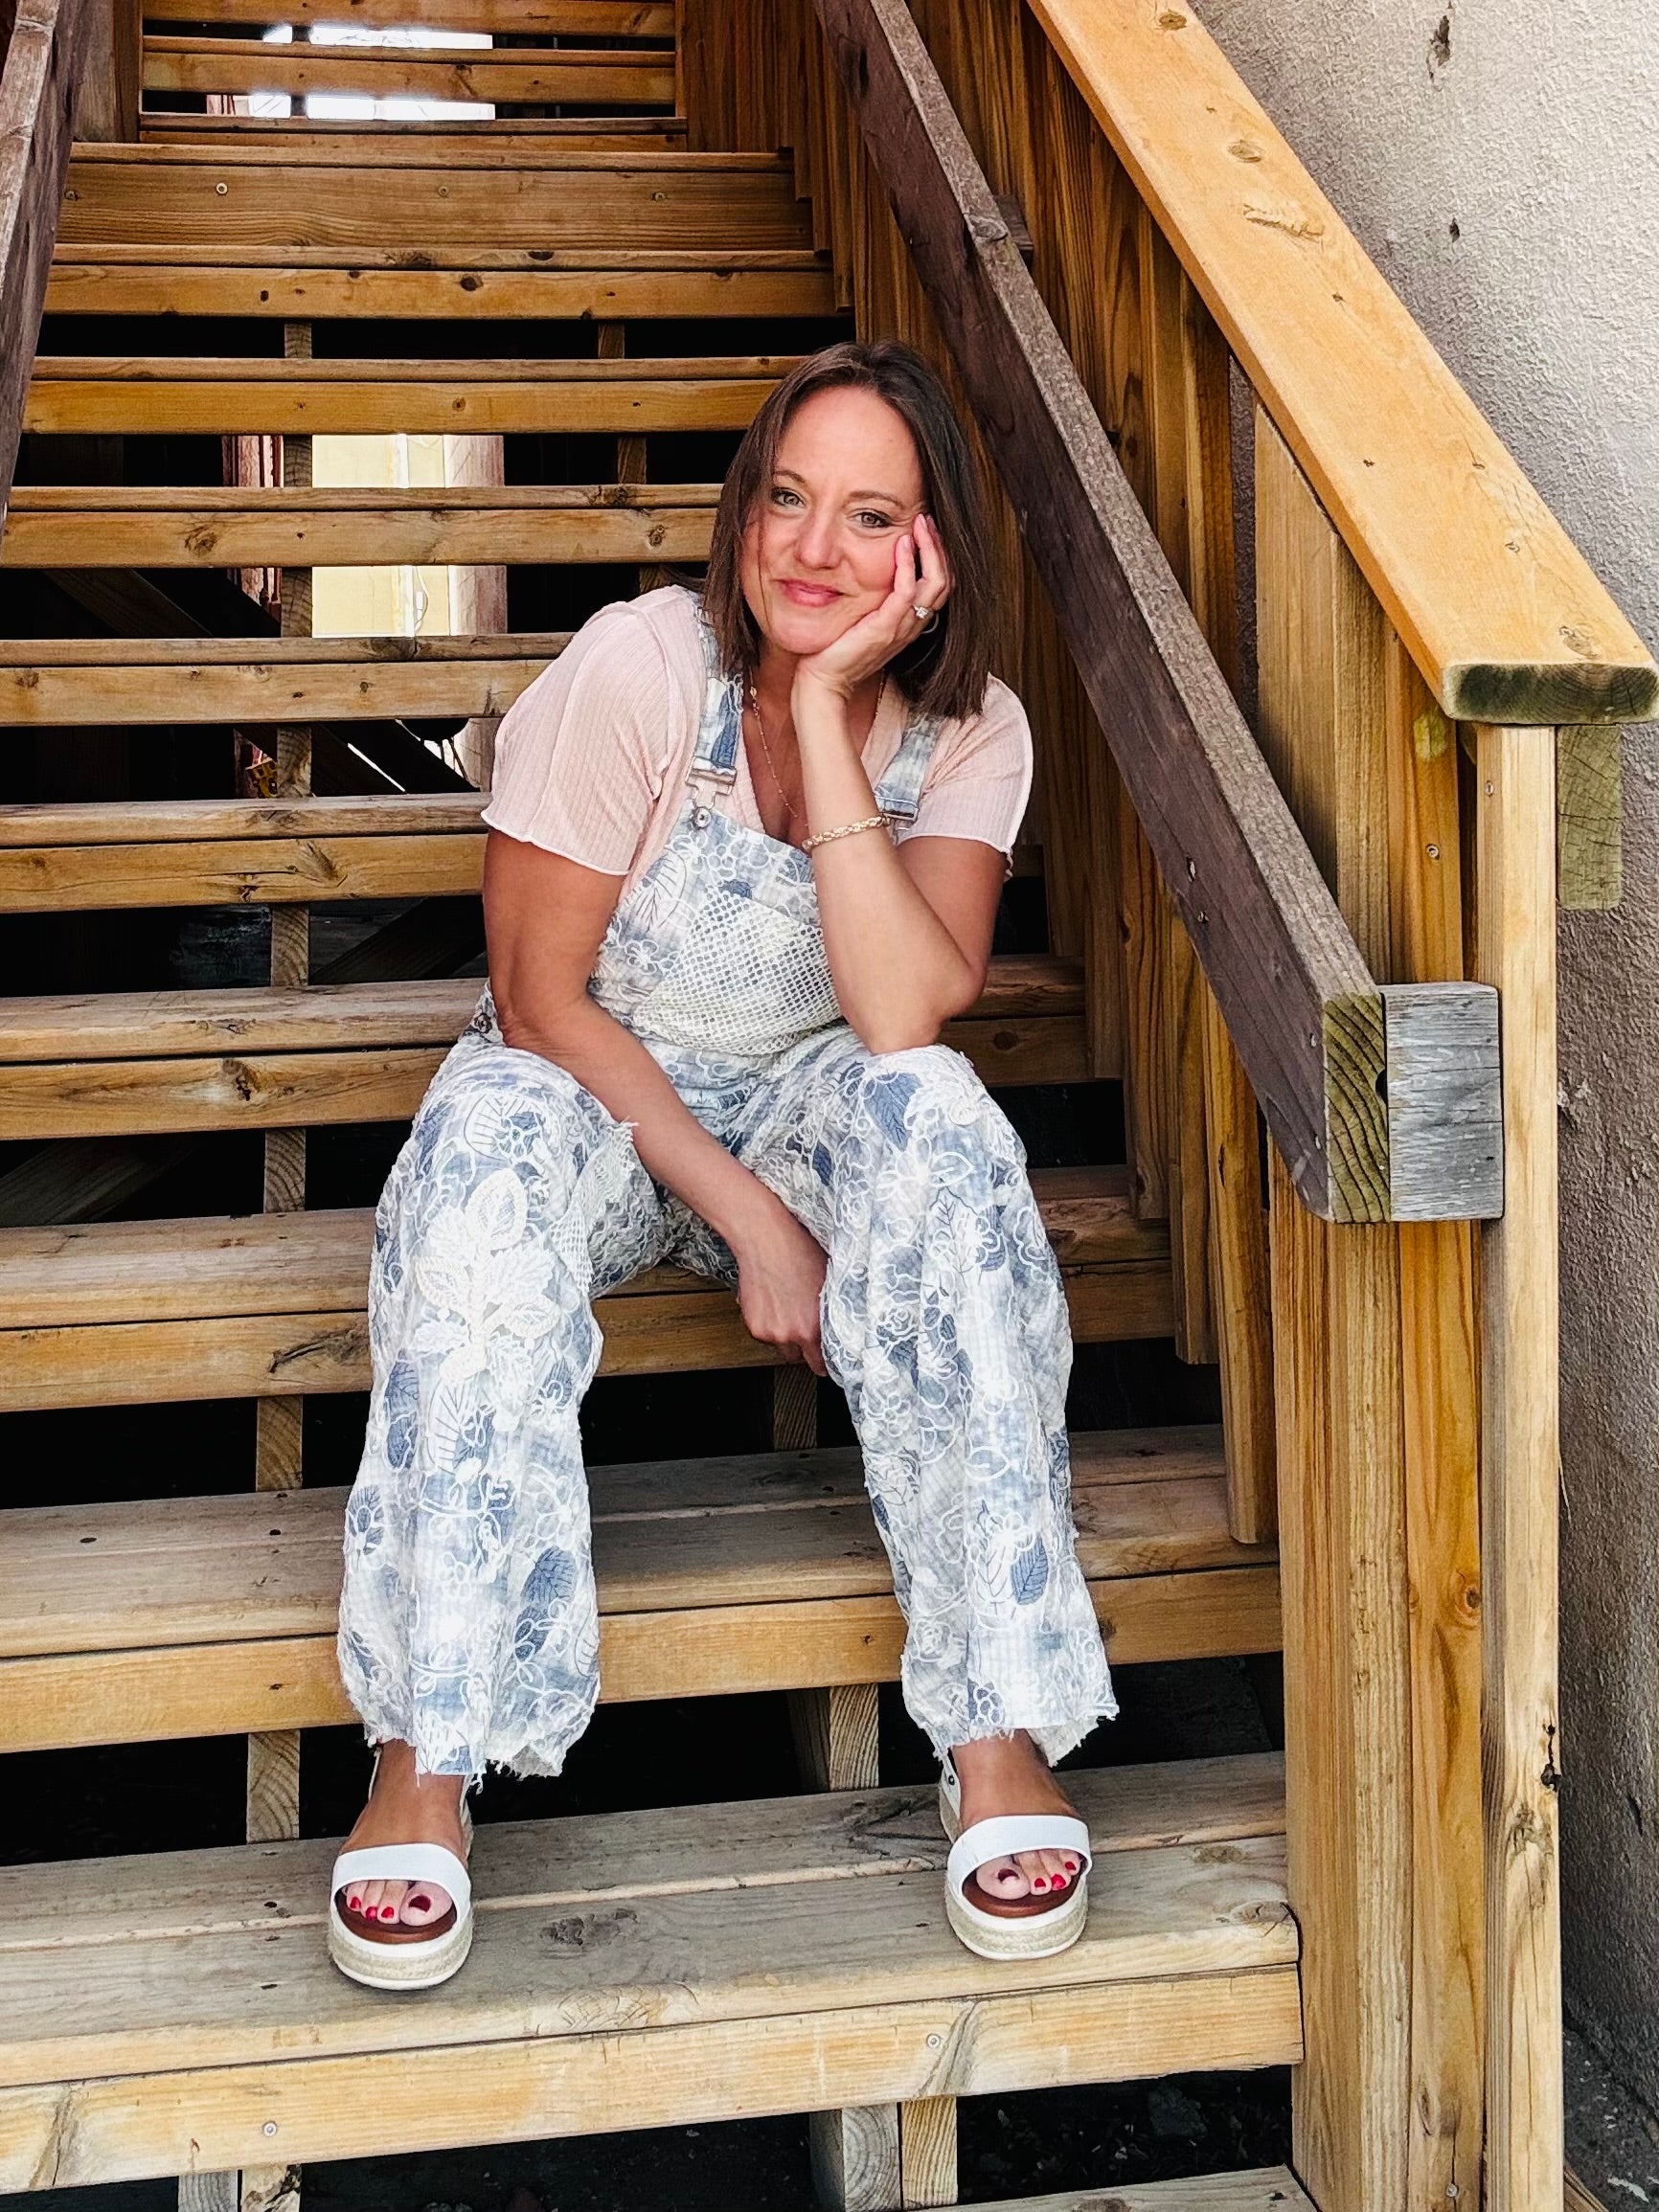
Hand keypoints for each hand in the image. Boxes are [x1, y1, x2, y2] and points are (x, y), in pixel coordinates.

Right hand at [728, 1191, 829, 1377]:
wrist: (765, 1238)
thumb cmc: (801, 1252)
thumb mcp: (829, 1284)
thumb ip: (832, 1313)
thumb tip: (842, 1327)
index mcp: (816, 1327)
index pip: (823, 1364)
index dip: (824, 1361)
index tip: (825, 1358)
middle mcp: (793, 1334)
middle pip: (800, 1360)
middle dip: (803, 1349)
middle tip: (804, 1327)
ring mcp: (771, 1332)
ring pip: (780, 1347)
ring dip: (784, 1335)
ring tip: (787, 1307)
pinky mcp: (753, 1326)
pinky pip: (763, 1335)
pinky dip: (766, 1324)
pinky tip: (772, 1301)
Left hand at [791, 512, 953, 705]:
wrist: (823, 683)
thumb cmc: (835, 652)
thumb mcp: (861, 621)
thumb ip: (873, 601)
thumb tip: (867, 572)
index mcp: (908, 624)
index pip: (939, 586)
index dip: (939, 556)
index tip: (926, 531)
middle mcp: (911, 626)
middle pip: (945, 581)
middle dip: (939, 547)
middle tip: (926, 520)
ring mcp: (901, 628)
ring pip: (935, 583)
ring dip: (930, 548)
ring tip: (920, 524)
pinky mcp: (884, 629)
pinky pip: (907, 592)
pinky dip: (908, 565)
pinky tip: (901, 544)